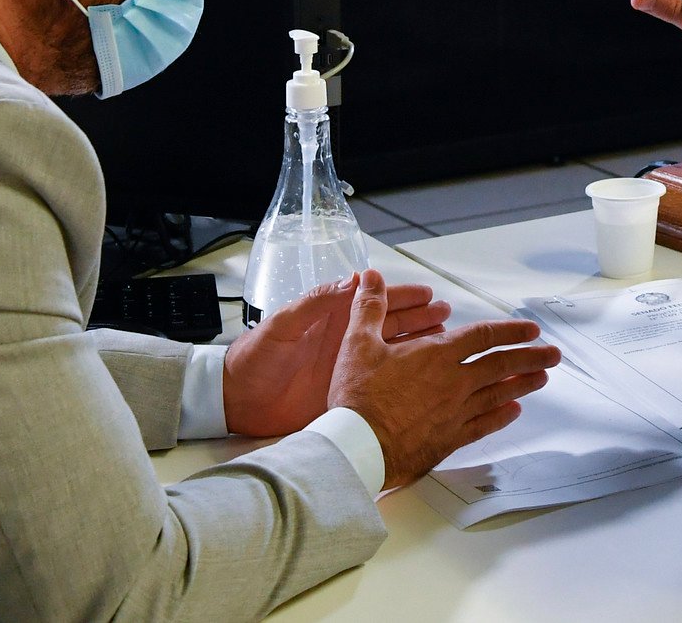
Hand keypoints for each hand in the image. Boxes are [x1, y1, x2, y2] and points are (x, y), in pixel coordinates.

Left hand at [223, 273, 449, 436]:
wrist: (235, 401)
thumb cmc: (253, 358)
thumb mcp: (282, 325)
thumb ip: (315, 303)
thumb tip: (352, 280)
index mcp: (330, 318)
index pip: (372, 302)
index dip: (400, 296)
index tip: (427, 294)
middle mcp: (342, 340)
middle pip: (389, 324)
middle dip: (419, 318)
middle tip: (446, 315)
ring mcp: (345, 367)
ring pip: (390, 352)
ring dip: (416, 345)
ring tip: (445, 341)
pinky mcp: (344, 392)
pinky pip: (380, 382)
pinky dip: (403, 377)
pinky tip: (422, 376)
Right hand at [329, 270, 560, 489]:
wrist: (358, 447)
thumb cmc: (358, 396)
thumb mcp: (357, 343)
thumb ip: (369, 308)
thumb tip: (370, 277)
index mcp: (436, 354)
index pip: (482, 336)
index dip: (509, 331)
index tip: (531, 329)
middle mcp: (454, 382)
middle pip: (500, 365)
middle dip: (530, 356)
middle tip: (553, 354)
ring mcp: (455, 412)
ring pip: (498, 394)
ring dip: (523, 384)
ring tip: (542, 378)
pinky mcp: (449, 439)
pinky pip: (483, 426)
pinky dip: (501, 417)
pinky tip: (513, 412)